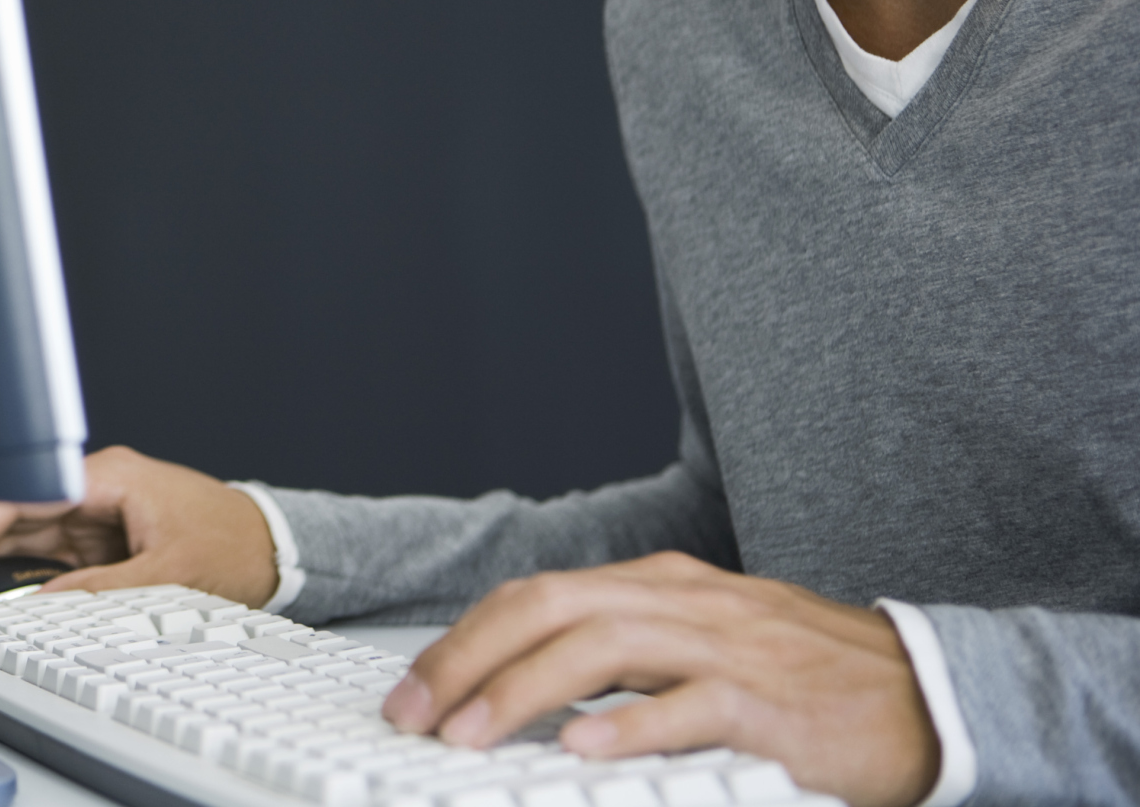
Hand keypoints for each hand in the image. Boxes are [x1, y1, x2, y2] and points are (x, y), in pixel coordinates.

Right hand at [0, 445, 279, 610]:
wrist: (272, 547)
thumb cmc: (233, 542)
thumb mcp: (170, 573)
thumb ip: (103, 588)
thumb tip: (44, 603)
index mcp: (106, 477)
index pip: (20, 495)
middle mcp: (91, 489)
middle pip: (7, 515)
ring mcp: (90, 515)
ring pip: (15, 535)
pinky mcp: (95, 541)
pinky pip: (37, 555)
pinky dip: (4, 574)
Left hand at [379, 551, 939, 806]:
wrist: (925, 692)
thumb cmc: (801, 679)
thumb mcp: (697, 649)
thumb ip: (619, 663)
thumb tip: (518, 696)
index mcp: (657, 587)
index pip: (535, 596)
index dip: (464, 641)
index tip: (411, 692)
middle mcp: (681, 602)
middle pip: (548, 609)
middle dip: (468, 661)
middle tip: (414, 715)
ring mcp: (725, 646)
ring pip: (602, 647)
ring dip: (523, 692)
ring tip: (469, 734)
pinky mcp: (771, 702)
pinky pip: (689, 706)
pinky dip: (629, 725)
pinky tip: (581, 749)